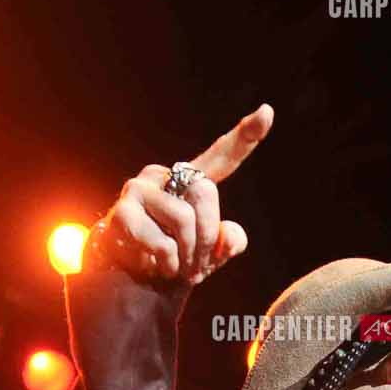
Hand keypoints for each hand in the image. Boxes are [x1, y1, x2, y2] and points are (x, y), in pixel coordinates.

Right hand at [86, 103, 273, 285]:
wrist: (127, 277)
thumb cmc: (172, 258)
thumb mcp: (208, 255)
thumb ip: (228, 243)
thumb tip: (227, 237)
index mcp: (189, 181)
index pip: (221, 157)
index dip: (246, 136)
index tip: (267, 112)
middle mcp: (163, 176)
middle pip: (205, 192)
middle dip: (207, 237)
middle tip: (196, 265)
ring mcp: (140, 190)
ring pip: (184, 219)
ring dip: (187, 256)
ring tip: (176, 267)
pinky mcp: (123, 212)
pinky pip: (162, 243)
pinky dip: (168, 264)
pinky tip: (156, 266)